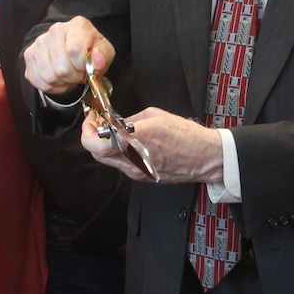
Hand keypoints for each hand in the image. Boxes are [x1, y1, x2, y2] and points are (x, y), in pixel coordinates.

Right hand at [23, 17, 114, 96]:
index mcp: (77, 25)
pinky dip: (51, 86)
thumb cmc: (90, 50)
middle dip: (73, 77)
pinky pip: (38, 81)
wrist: (72, 46)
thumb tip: (97, 61)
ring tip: (69, 74)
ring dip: (62, 82)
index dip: (82, 66)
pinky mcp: (29, 55)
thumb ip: (103, 55)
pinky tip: (58, 77)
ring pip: (49, 76)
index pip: (74, 51)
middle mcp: (55, 30)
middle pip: (61, 68)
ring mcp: (39, 42)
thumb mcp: (104, 50)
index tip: (87, 67)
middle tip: (78, 73)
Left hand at [80, 106, 223, 184]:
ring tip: (113, 132)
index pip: (96, 144)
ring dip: (105, 146)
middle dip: (92, 138)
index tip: (92, 120)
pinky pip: (122, 165)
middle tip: (98, 124)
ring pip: (109, 161)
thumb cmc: (187, 136)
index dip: (87, 131)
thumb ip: (130, 121)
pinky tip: (127, 142)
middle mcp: (134, 161)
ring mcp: (137, 172)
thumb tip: (114, 123)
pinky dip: (119, 153)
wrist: (206, 158)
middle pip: (97, 155)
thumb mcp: (155, 115)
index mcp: (137, 141)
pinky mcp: (143, 177)